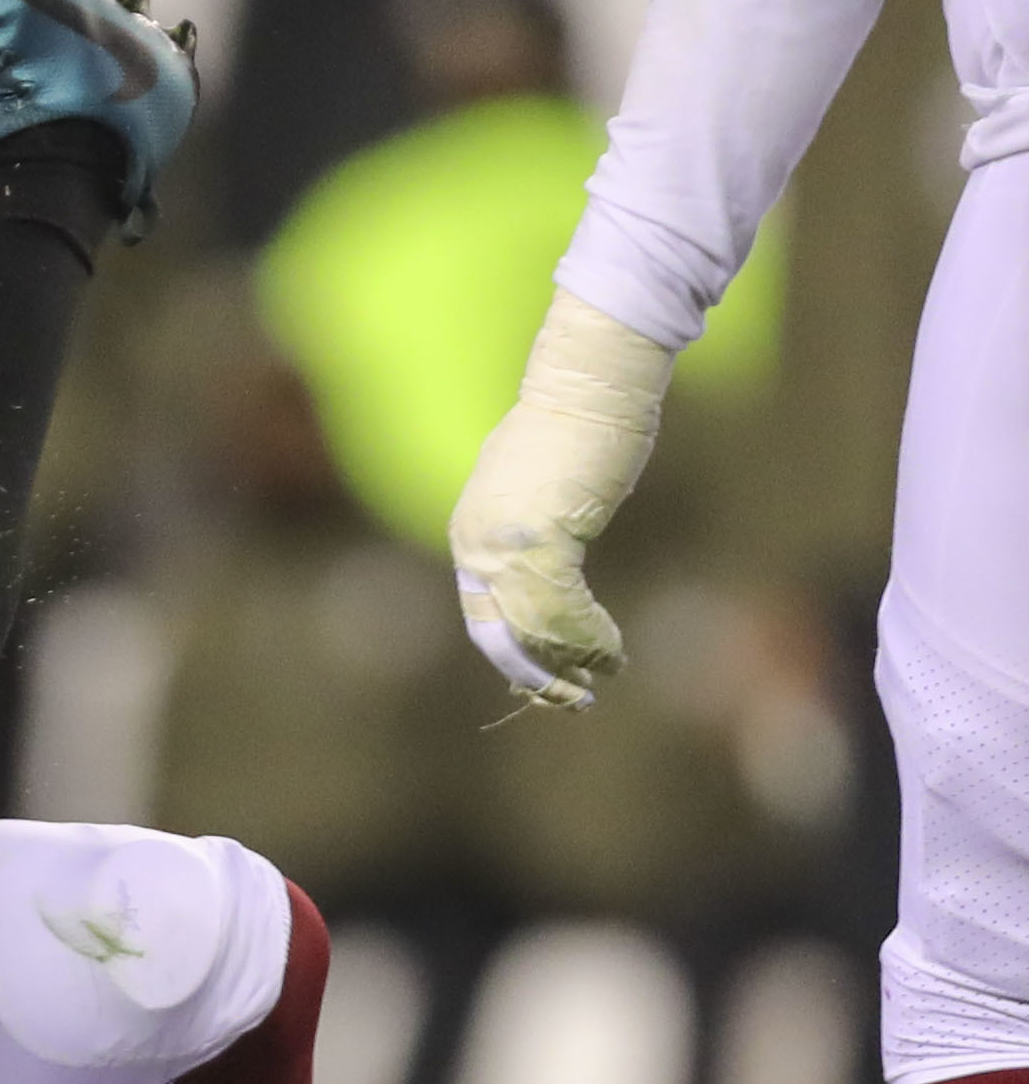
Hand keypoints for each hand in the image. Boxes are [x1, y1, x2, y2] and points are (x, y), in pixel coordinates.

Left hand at [450, 288, 671, 709]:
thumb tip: (543, 563)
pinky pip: (557, 609)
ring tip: (606, 671)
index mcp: (471, 535)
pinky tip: (612, 650)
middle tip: (573, 699)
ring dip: (571, 658)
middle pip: (498, 633)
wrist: (592, 384)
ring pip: (531, 628)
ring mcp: (501, 543)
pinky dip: (586, 636)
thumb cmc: (579, 430)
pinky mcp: (537, 539)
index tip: (550, 680)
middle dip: (536, 673)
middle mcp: (475, 543)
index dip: (516, 655)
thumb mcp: (542, 492)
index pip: (484, 616)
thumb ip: (532, 533)